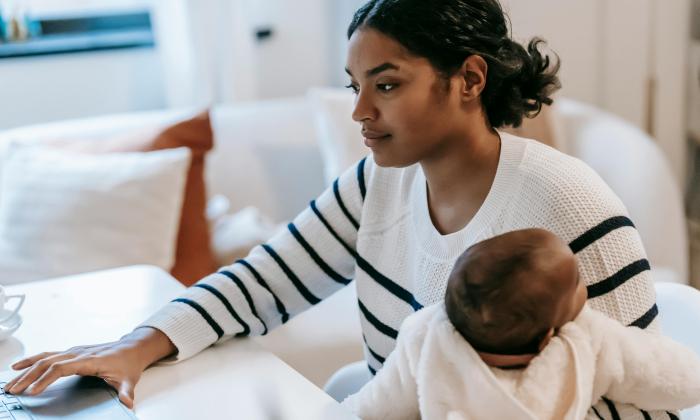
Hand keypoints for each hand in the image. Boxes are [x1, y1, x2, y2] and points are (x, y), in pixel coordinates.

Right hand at [2, 327, 175, 408]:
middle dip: (28, 377)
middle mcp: (79, 353)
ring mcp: (74, 351)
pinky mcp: (72, 352)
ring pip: (44, 358)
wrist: (133, 348)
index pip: (61, 367)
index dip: (46, 379)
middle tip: (13, 391)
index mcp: (90, 360)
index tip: (33, 391)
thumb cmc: (129, 364)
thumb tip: (127, 402)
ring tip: (10, 383)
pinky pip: (48, 355)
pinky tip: (19, 367)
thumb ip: (126, 391)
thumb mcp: (129, 379)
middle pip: (47, 362)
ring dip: (26, 370)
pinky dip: (32, 361)